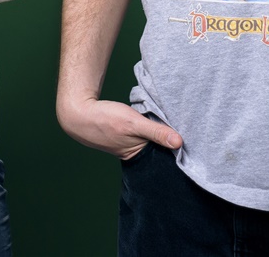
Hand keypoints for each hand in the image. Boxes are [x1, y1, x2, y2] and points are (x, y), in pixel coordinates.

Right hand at [56, 97, 182, 160]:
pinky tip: (152, 115)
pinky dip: (148, 124)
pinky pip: (142, 131)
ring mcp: (128, 143)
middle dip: (168, 139)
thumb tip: (179, 143)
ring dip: (158, 129)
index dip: (175, 147)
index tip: (190, 138)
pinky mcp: (124, 133)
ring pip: (150, 138)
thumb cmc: (104, 120)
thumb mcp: (134, 123)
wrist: (78, 113)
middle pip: (158, 147)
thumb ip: (156, 132)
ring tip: (170, 120)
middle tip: (183, 125)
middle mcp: (134, 152)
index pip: (163, 154)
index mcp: (137, 155)